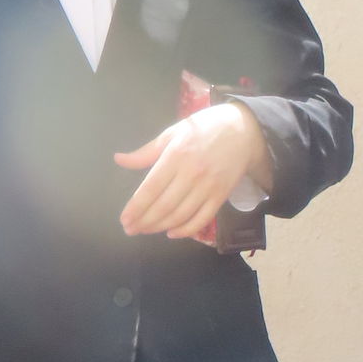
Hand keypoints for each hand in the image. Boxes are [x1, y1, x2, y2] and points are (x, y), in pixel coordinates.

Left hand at [115, 102, 272, 240]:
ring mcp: (208, 187)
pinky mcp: (221, 196)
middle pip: (164, 206)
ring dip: (160, 226)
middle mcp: (192, 174)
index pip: (151, 188)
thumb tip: (119, 160)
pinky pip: (202, 219)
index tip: (125, 219)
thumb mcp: (172, 133)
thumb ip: (146, 151)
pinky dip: (186, 230)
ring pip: (181, 215)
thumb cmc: (203, 128)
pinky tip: (172, 233)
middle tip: (131, 229)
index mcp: (176, 156)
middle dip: (145, 221)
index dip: (136, 207)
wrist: (243, 130)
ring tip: (146, 230)